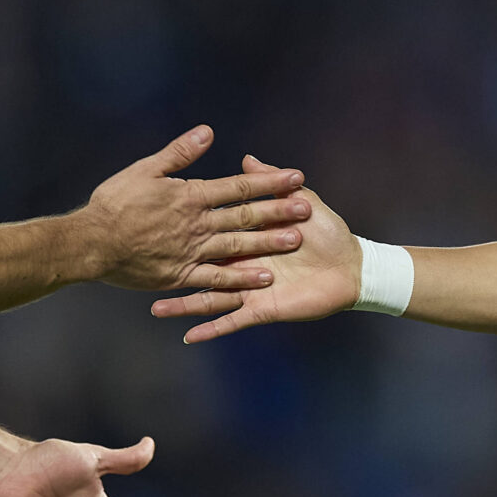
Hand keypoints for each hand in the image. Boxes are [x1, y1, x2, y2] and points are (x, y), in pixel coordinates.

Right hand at [84, 125, 311, 290]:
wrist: (91, 243)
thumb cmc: (114, 203)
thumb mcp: (145, 170)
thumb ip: (179, 153)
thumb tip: (208, 131)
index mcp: (190, 196)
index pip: (238, 187)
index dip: (269, 182)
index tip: (296, 177)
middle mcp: (196, 224)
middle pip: (245, 217)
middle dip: (278, 212)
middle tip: (307, 209)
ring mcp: (191, 252)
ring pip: (237, 247)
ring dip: (267, 244)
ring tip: (296, 241)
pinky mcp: (181, 276)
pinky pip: (216, 281)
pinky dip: (240, 280)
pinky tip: (264, 278)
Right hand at [152, 169, 359, 342]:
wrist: (353, 268)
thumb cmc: (329, 232)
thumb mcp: (299, 200)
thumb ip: (271, 182)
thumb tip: (248, 159)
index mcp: (247, 239)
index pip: (212, 232)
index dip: (188, 230)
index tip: (157, 224)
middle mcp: (243, 264)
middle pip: (201, 267)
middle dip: (174, 271)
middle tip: (143, 269)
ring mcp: (250, 288)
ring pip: (209, 298)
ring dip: (183, 306)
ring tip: (155, 310)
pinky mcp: (261, 308)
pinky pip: (233, 321)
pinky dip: (212, 330)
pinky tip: (189, 337)